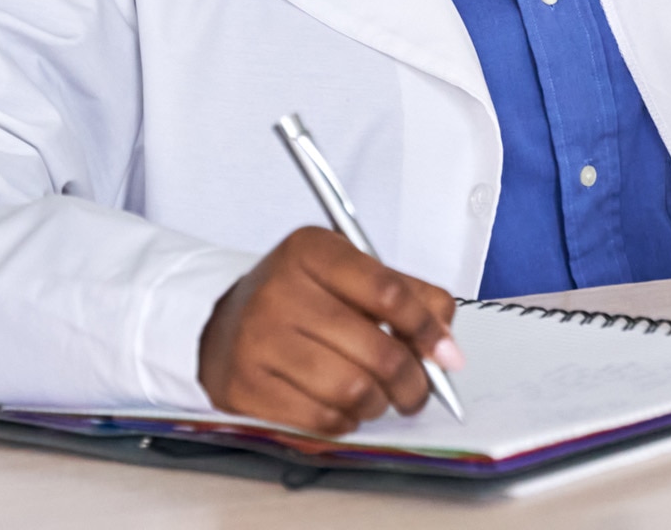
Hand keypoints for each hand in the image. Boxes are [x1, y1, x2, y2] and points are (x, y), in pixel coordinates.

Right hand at [197, 227, 463, 434]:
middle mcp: (279, 289)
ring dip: (378, 404)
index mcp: (311, 249)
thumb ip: (408, 296)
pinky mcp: (244, 385)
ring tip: (375, 397)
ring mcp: (256, 339)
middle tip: (417, 390)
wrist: (223, 323)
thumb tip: (447, 349)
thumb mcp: (350, 274)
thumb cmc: (301, 299)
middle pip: (377, 350)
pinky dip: (345, 421)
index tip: (447, 355)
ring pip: (352, 391)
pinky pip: (320, 419)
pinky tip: (342, 407)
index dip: (428, 329)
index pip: (389, 292)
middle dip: (412, 382)